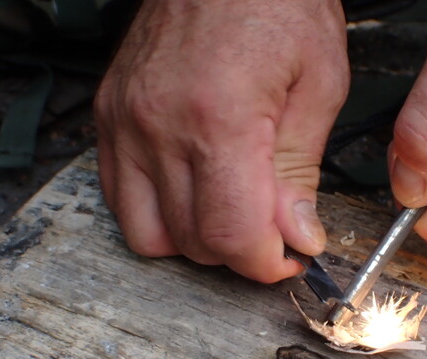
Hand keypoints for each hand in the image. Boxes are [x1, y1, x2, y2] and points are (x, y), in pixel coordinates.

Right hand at [94, 0, 348, 281]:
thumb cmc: (278, 2)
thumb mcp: (318, 83)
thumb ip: (300, 172)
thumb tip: (298, 239)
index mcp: (218, 118)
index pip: (232, 235)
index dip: (266, 264)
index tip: (292, 257)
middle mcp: (158, 126)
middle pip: (193, 242)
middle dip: (241, 252)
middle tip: (273, 230)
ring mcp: (125, 122)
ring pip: (149, 235)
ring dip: (197, 240)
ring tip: (233, 212)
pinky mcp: (108, 116)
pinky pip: (120, 200)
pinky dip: (159, 214)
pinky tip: (193, 192)